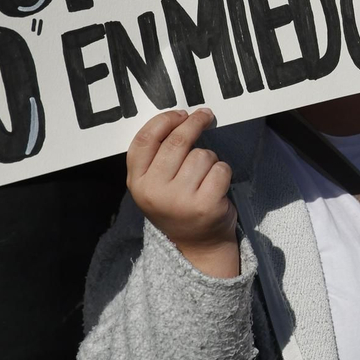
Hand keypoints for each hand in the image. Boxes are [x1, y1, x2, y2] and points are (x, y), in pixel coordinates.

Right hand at [126, 109, 237, 276]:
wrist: (197, 246)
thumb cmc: (177, 205)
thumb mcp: (155, 184)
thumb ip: (158, 155)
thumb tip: (181, 116)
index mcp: (137, 182)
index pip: (144, 140)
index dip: (164, 121)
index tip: (180, 113)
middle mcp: (154, 191)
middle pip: (176, 142)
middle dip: (194, 124)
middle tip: (205, 116)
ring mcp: (180, 200)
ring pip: (202, 155)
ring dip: (210, 158)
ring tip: (205, 176)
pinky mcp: (205, 205)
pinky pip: (220, 169)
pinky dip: (223, 172)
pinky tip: (216, 186)